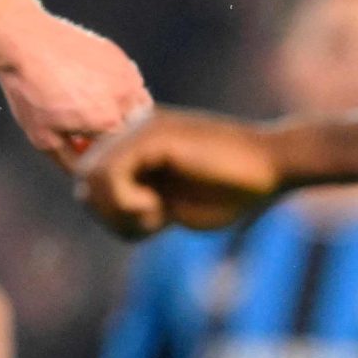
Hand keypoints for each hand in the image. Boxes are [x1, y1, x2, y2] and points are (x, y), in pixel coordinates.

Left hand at [0, 14, 151, 167]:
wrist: (23, 43)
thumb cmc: (29, 93)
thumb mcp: (43, 138)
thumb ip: (73, 163)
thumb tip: (91, 175)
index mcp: (109, 121)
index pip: (124, 152)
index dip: (108, 155)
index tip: (87, 149)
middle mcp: (125, 97)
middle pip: (136, 130)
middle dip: (118, 135)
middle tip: (90, 131)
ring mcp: (126, 73)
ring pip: (139, 104)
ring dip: (123, 113)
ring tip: (90, 109)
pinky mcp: (120, 57)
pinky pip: (129, 82)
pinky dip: (117, 90)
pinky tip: (89, 87)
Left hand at [75, 109, 284, 236]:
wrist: (274, 167)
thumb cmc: (232, 191)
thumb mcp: (170, 204)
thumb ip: (130, 202)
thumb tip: (86, 199)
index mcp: (135, 149)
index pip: (90, 183)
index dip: (108, 215)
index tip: (141, 228)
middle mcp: (131, 133)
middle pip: (83, 182)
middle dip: (109, 217)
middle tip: (147, 225)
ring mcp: (140, 130)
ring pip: (89, 178)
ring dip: (117, 212)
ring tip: (155, 216)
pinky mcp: (152, 135)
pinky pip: (108, 173)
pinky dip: (125, 202)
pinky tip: (157, 208)